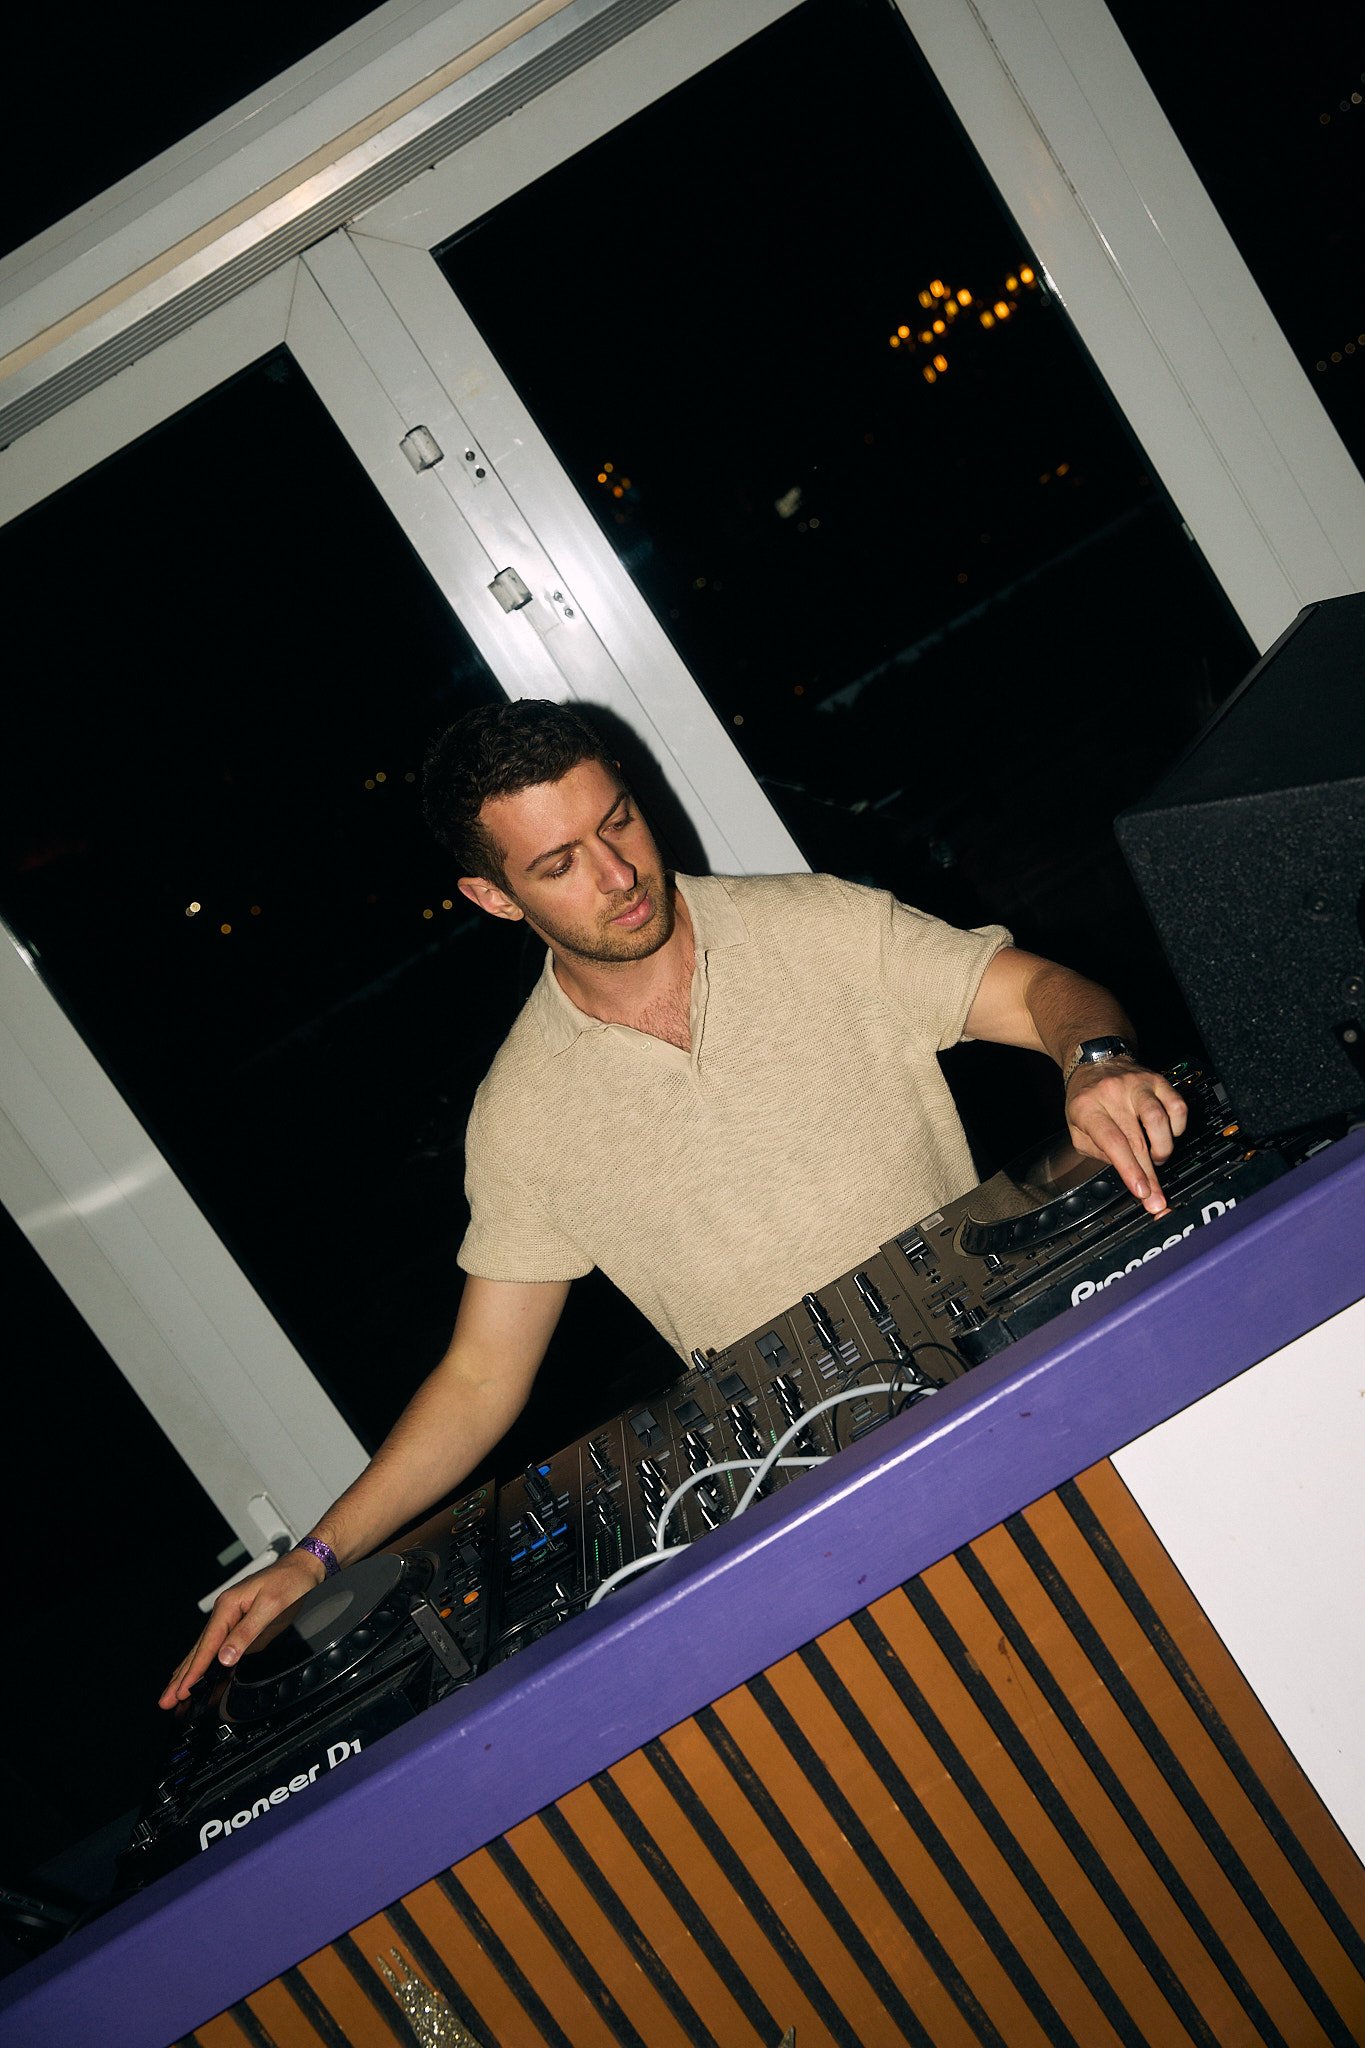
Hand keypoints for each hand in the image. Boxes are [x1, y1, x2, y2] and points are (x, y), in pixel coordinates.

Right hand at [159, 1549, 325, 1708]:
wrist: (305, 1568)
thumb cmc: (290, 1581)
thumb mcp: (271, 1606)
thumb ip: (247, 1632)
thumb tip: (226, 1657)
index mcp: (229, 1606)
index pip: (207, 1646)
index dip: (194, 1672)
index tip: (182, 1691)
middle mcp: (226, 1612)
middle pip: (199, 1651)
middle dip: (182, 1677)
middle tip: (166, 1700)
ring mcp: (232, 1619)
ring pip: (205, 1651)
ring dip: (189, 1673)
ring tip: (174, 1693)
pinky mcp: (241, 1626)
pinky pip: (218, 1649)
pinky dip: (205, 1665)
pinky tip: (198, 1675)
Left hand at [1065, 1057, 1187, 1214]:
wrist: (1094, 1060)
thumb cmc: (1086, 1099)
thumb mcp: (1076, 1128)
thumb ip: (1096, 1152)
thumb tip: (1126, 1171)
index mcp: (1087, 1107)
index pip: (1112, 1142)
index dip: (1129, 1169)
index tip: (1141, 1192)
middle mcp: (1113, 1093)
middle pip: (1137, 1138)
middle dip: (1150, 1174)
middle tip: (1158, 1199)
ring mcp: (1137, 1084)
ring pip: (1159, 1119)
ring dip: (1162, 1148)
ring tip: (1157, 1158)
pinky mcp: (1157, 1080)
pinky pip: (1177, 1105)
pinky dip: (1177, 1126)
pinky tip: (1167, 1134)